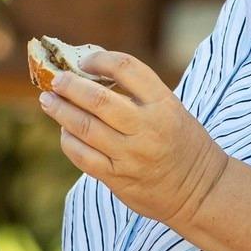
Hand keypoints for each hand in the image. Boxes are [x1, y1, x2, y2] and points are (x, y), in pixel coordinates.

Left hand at [38, 49, 230, 233]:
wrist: (201, 191)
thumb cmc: (182, 143)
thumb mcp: (171, 110)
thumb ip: (138, 94)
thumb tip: (90, 74)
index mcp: (164, 104)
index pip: (127, 68)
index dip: (100, 59)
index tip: (85, 61)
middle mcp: (147, 128)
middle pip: (98, 99)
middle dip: (70, 86)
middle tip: (56, 80)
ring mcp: (131, 155)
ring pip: (85, 128)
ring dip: (61, 111)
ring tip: (49, 101)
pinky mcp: (119, 179)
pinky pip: (83, 157)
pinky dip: (68, 141)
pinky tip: (65, 131)